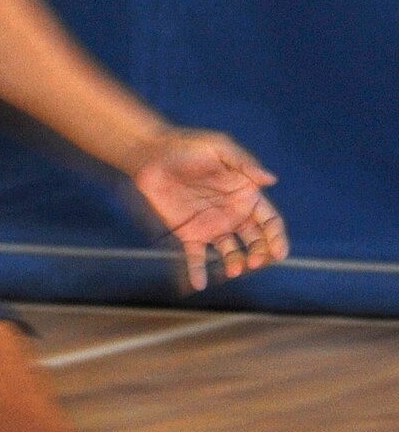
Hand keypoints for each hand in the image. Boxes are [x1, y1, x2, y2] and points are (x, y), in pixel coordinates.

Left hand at [128, 129, 288, 290]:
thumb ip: (244, 164)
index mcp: (245, 195)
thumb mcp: (219, 149)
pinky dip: (198, 272)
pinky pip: (197, 257)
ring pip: (231, 253)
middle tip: (255, 263)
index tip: (279, 253)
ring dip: (236, 264)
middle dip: (260, 254)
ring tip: (234, 271)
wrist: (152, 155)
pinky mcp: (189, 234)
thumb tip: (271, 179)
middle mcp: (233, 214)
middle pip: (255, 241)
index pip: (269, 221)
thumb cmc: (188, 147)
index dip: (277, 238)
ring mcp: (212, 226)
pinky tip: (200, 284)